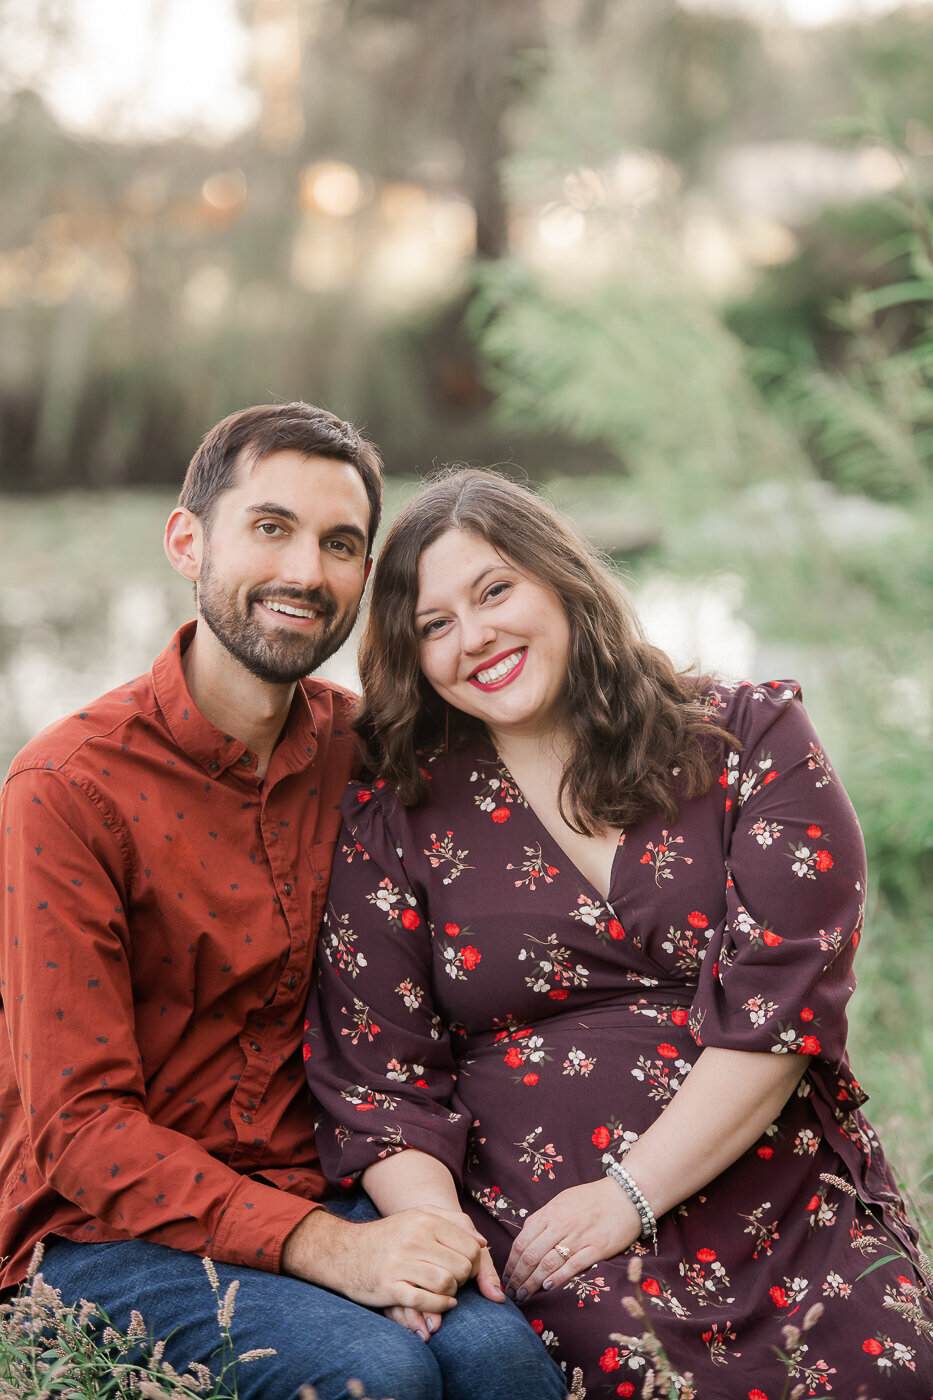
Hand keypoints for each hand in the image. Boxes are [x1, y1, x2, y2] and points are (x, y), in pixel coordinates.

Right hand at [385, 1206, 504, 1337]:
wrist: (346, 1251)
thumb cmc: (391, 1234)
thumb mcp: (421, 1216)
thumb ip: (456, 1222)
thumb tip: (483, 1242)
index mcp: (427, 1220)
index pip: (472, 1247)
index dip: (475, 1263)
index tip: (466, 1268)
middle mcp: (415, 1239)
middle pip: (462, 1268)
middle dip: (464, 1280)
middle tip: (454, 1280)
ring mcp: (401, 1263)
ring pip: (447, 1284)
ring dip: (451, 1293)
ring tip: (446, 1291)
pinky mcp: (390, 1286)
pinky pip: (425, 1301)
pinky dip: (439, 1307)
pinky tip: (442, 1304)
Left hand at [502, 1178, 641, 1299]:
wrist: (625, 1196)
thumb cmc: (592, 1198)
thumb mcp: (562, 1200)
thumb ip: (544, 1218)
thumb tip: (527, 1234)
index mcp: (549, 1213)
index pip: (522, 1242)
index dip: (511, 1263)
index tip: (506, 1277)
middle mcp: (561, 1225)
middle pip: (531, 1255)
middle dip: (518, 1277)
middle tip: (511, 1292)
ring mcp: (579, 1237)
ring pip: (548, 1263)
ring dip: (533, 1283)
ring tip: (524, 1295)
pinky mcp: (596, 1248)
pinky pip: (573, 1265)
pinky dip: (558, 1278)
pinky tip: (547, 1287)